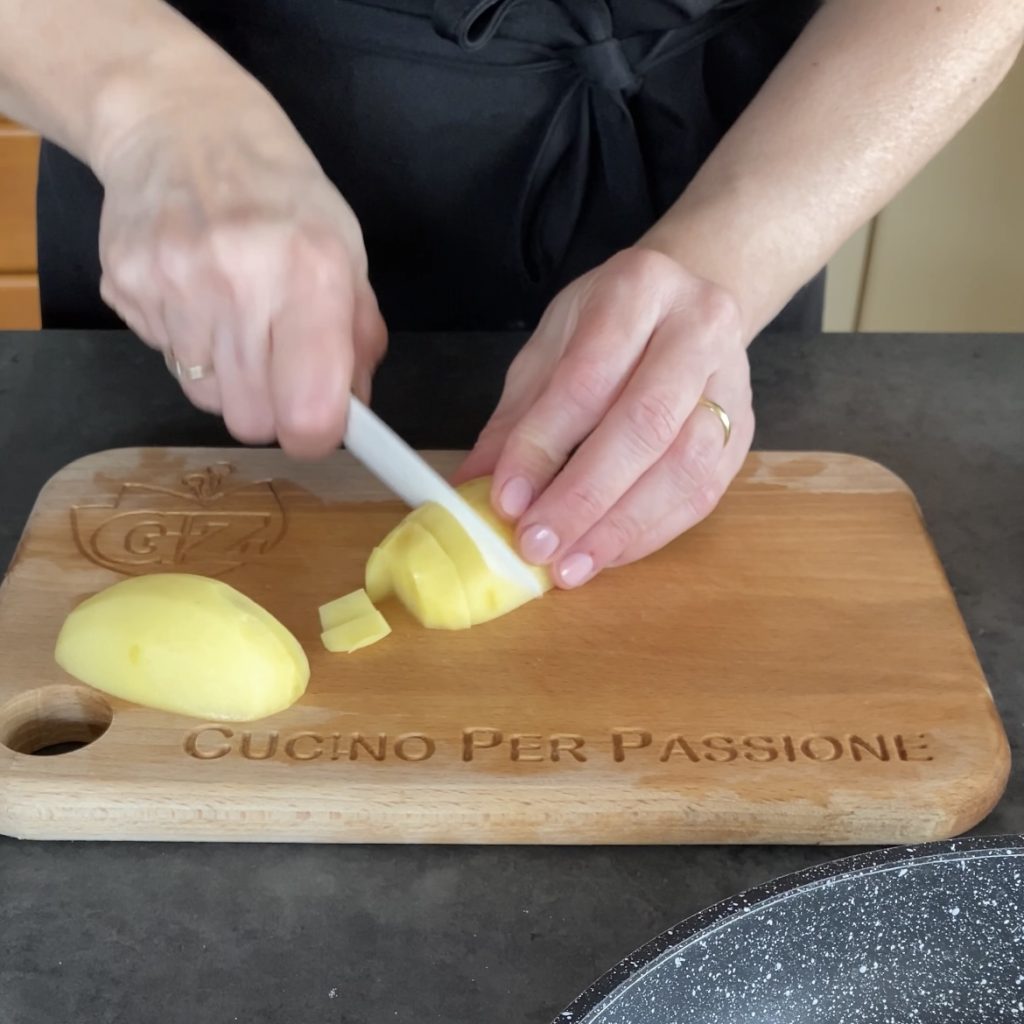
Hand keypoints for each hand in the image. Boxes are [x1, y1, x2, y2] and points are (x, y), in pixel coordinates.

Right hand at [96, 81, 384, 457]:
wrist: (180, 124)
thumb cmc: (281, 194)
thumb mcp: (345, 252)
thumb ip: (357, 337)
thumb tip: (352, 410)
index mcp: (311, 274)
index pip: (306, 410)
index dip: (315, 434)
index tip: (319, 424)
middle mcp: (239, 282)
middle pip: (251, 419)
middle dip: (272, 407)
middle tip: (278, 365)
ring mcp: (172, 284)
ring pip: (206, 398)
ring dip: (228, 377)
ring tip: (234, 316)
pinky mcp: (123, 286)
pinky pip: (165, 359)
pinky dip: (187, 344)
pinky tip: (196, 293)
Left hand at [455, 248, 753, 587]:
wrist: (689, 302)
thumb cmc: (609, 325)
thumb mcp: (551, 348)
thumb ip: (518, 416)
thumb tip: (475, 486)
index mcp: (640, 288)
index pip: (588, 379)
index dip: (543, 446)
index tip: (506, 499)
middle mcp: (700, 328)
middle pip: (646, 424)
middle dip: (584, 496)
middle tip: (537, 544)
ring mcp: (732, 383)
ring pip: (685, 467)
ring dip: (620, 527)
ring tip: (569, 564)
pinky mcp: (742, 434)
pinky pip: (701, 495)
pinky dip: (647, 533)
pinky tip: (605, 554)